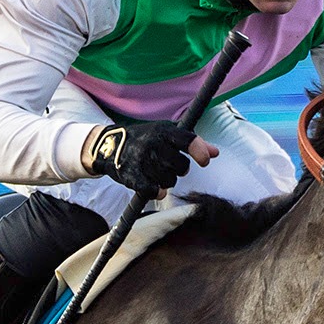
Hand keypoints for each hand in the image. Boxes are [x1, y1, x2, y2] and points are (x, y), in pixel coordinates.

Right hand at [85, 122, 216, 196]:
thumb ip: (193, 143)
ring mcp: (141, 160)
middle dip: (180, 169)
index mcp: (164, 132)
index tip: (205, 161)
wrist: (108, 145)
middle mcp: (153, 144)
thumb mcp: (167, 134)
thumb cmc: (145, 139)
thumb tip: (215, 152)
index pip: (187, 140)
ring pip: (169, 181)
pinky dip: (156, 191)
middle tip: (170, 165)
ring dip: (166, 180)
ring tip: (158, 172)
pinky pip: (153, 190)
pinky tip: (153, 187)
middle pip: (181, 167)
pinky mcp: (131, 175)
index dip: (200, 152)